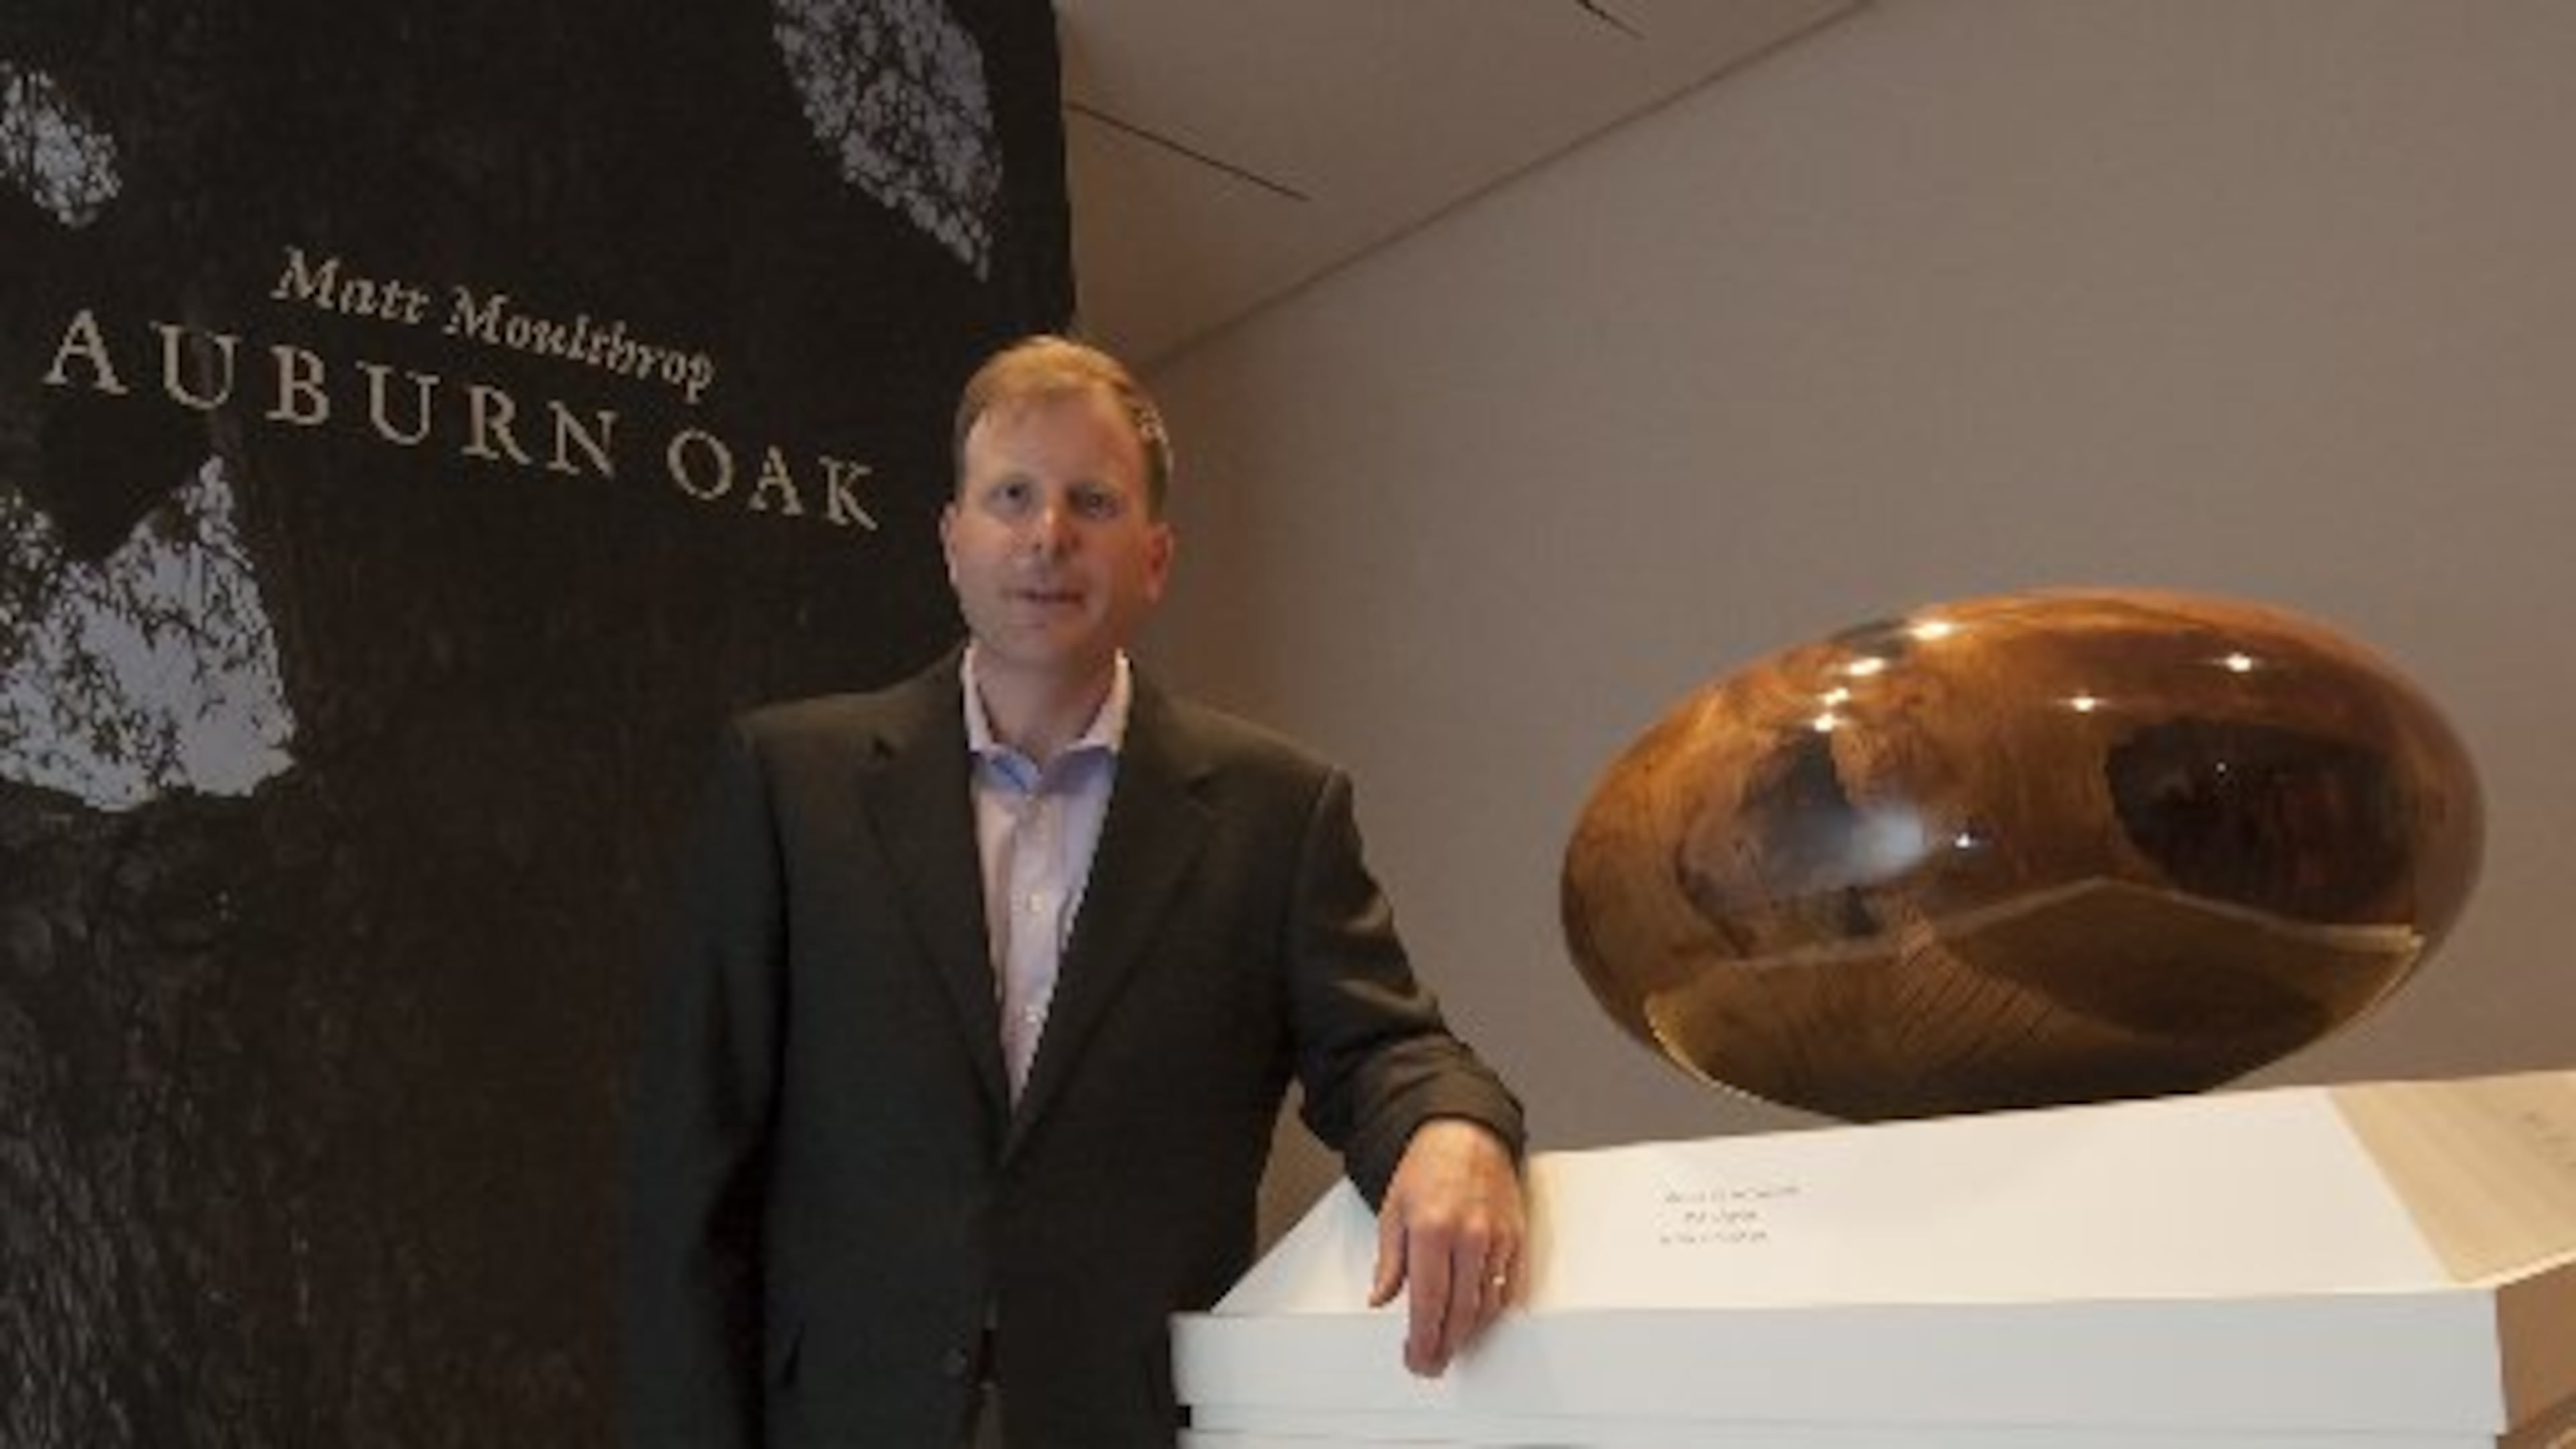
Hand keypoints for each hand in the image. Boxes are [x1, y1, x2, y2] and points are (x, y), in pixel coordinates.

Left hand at [1367, 1118, 1525, 1376]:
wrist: (1466, 1134)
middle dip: (1445, 1346)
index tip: (1416, 1357)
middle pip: (1460, 1313)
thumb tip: (1381, 1297)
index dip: (1422, 1339)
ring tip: (1451, 1344)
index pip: (1427, 1303)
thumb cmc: (1428, 1168)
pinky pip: (1508, 1288)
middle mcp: (1468, 1236)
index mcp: (1431, 1230)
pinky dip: (1493, 1311)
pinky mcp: (1516, 1238)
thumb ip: (1389, 1260)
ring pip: (1487, 1306)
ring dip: (1469, 1333)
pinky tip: (1478, 1318)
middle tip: (1432, 1361)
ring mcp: (1496, 1238)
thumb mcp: (1393, 1211)